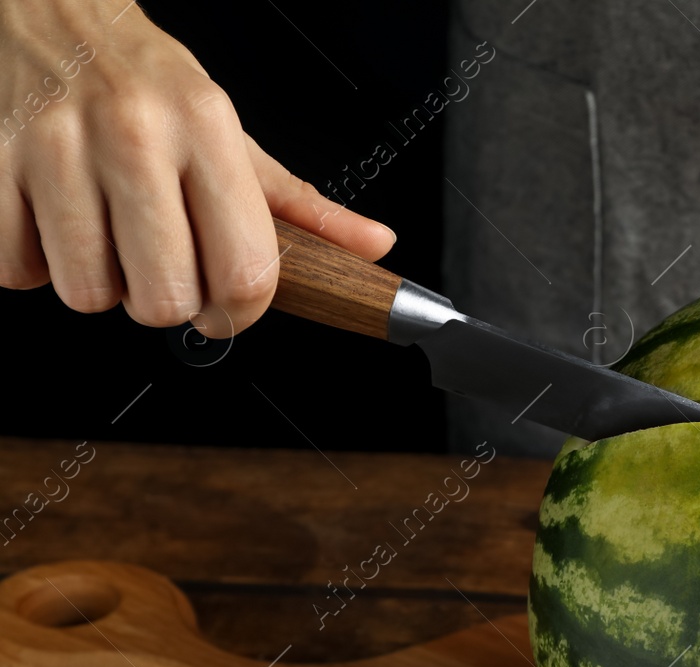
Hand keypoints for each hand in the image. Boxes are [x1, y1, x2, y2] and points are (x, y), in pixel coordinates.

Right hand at [0, 0, 394, 335]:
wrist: (51, 13)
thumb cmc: (149, 83)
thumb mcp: (234, 135)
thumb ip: (303, 205)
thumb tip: (373, 246)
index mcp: (206, 130)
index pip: (245, 271)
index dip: (239, 313)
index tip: (227, 307)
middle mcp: (133, 136)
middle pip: (165, 300)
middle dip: (167, 301)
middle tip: (163, 266)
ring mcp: (55, 148)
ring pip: (89, 294)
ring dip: (99, 284)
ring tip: (107, 237)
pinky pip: (15, 270)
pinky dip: (32, 264)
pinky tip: (57, 225)